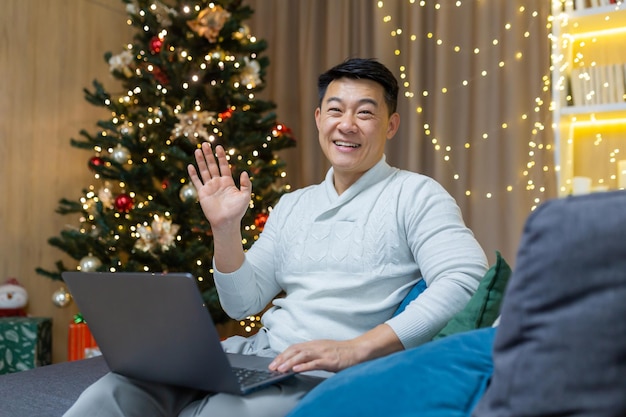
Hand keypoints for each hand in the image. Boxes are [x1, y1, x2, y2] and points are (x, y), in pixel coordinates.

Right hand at [187, 143, 251, 230]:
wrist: (226, 222)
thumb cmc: (237, 211)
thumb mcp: (245, 196)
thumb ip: (246, 184)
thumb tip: (244, 172)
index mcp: (228, 182)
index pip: (224, 165)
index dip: (221, 156)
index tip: (218, 147)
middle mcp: (218, 183)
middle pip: (213, 165)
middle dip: (209, 155)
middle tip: (206, 143)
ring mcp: (209, 187)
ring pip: (204, 171)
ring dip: (200, 161)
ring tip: (197, 150)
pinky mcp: (202, 194)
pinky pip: (197, 182)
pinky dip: (193, 174)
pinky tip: (190, 166)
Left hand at [269, 324, 403, 373]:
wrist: (358, 350)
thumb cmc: (342, 353)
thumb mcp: (324, 351)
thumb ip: (312, 355)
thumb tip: (298, 362)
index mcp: (314, 344)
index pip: (294, 348)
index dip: (282, 354)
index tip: (274, 363)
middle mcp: (316, 346)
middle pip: (295, 350)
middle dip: (281, 358)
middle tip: (272, 367)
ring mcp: (323, 353)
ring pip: (302, 356)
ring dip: (289, 362)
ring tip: (280, 369)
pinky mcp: (330, 360)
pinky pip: (314, 363)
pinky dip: (303, 366)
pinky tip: (296, 369)